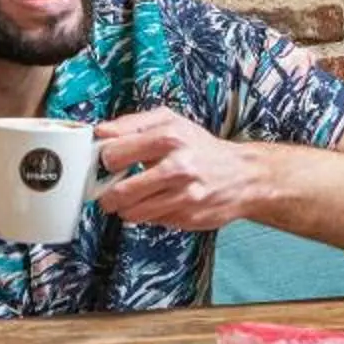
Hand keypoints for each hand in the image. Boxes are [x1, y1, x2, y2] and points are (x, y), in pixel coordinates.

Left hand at [92, 108, 263, 231]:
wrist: (243, 176)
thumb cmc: (201, 148)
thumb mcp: (170, 122)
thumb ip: (131, 123)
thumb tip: (100, 132)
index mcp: (170, 136)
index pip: (115, 153)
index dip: (105, 160)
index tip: (108, 163)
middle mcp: (178, 167)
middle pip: (120, 191)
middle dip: (108, 194)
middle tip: (110, 191)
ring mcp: (184, 196)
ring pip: (132, 212)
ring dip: (125, 208)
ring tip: (133, 199)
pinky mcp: (187, 218)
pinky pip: (152, 221)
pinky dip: (149, 215)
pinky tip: (159, 203)